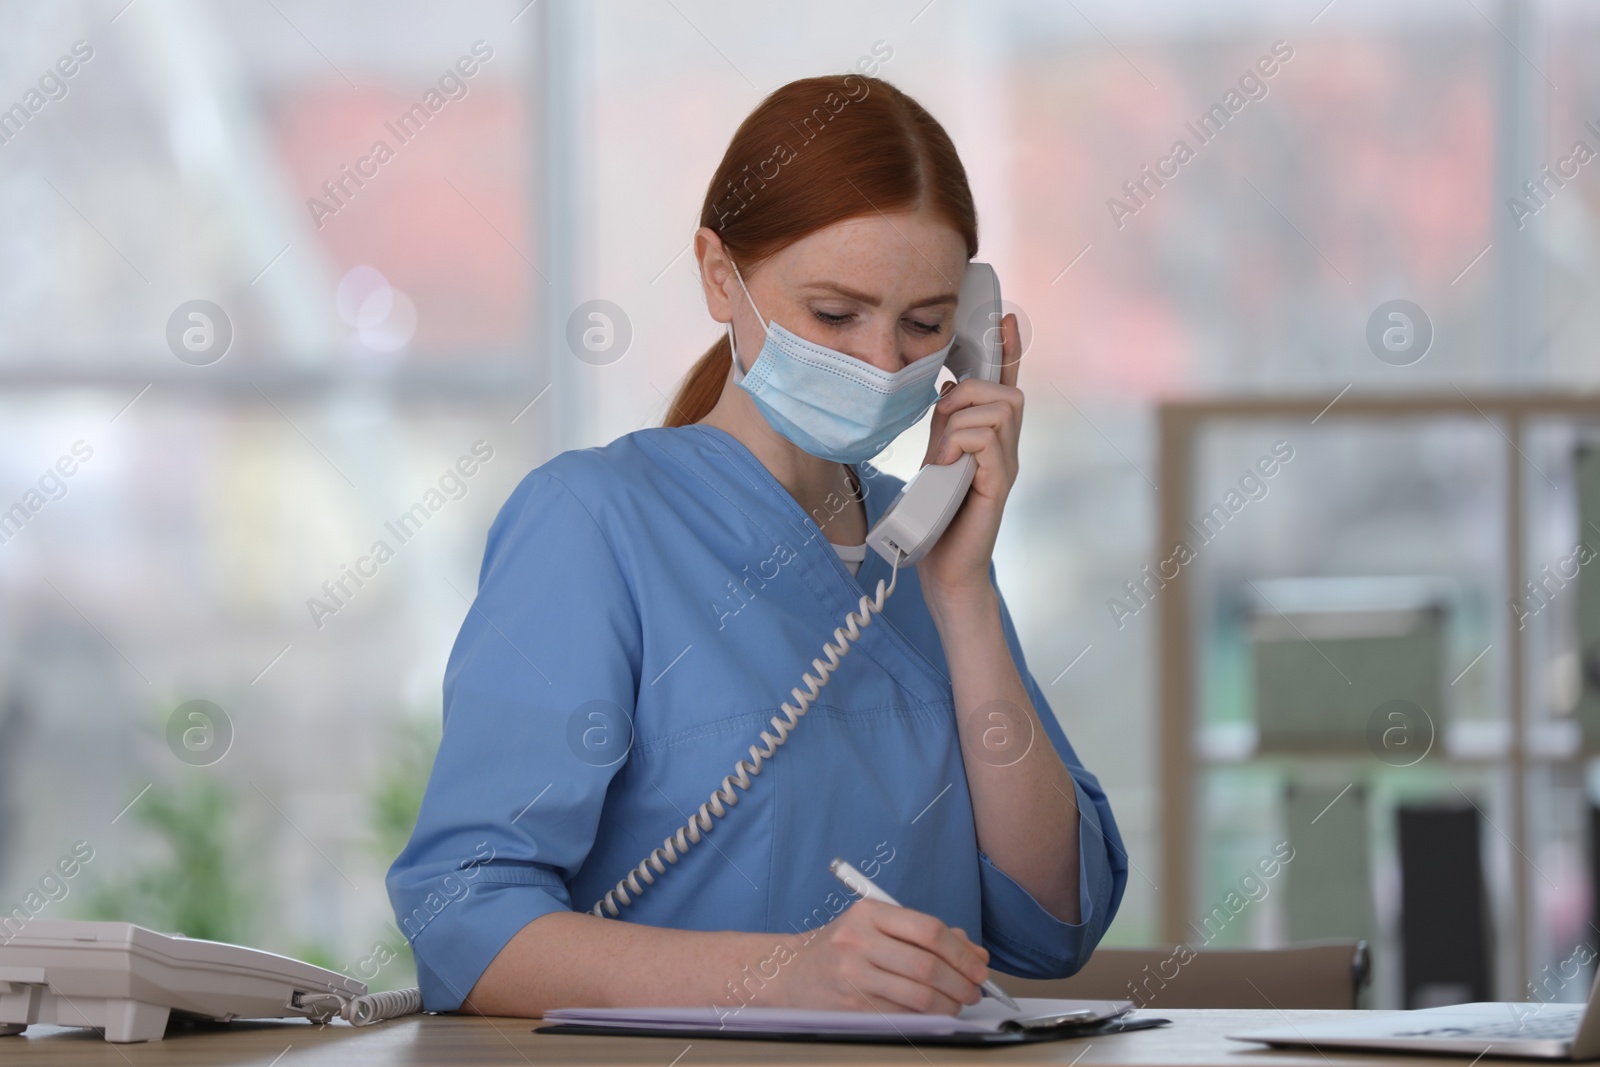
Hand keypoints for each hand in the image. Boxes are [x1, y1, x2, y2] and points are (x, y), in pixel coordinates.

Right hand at [775, 900, 990, 1013]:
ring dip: (950, 1004)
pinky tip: (933, 1014)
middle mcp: (858, 942)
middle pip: (927, 966)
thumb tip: (975, 954)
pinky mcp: (851, 1008)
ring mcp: (852, 976)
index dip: (962, 952)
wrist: (790, 973)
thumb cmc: (841, 948)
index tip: (979, 966)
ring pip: (919, 996)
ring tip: (957, 1003)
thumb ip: (926, 935)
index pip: (929, 930)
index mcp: (869, 913)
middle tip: (975, 989)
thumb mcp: (878, 927)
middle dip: (962, 982)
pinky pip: (903, 1017)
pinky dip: (927, 1018)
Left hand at [916, 313, 1023, 605]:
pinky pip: (988, 441)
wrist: (944, 568)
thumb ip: (946, 426)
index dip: (1009, 351)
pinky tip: (948, 463)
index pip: (1007, 386)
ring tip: (943, 449)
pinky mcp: (999, 486)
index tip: (1005, 318)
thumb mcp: (938, 459)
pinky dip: (962, 442)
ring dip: (963, 420)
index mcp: (992, 440)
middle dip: (973, 391)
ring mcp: (1006, 467)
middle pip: (1009, 392)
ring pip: (1000, 411)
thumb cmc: (940, 516)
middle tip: (943, 414)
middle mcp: (1007, 450)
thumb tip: (950, 388)